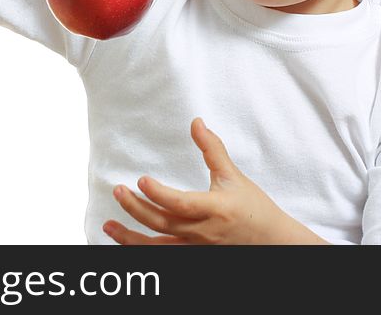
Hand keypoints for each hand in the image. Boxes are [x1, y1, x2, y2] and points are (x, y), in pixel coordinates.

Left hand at [103, 118, 328, 244]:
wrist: (271, 243)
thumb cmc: (253, 207)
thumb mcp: (234, 176)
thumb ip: (212, 149)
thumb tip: (196, 123)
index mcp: (215, 208)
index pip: (182, 204)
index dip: (160, 194)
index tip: (141, 180)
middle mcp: (203, 232)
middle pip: (163, 223)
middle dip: (137, 209)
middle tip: (118, 191)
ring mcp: (196, 249)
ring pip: (157, 247)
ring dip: (130, 238)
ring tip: (109, 225)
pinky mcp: (192, 257)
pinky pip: (162, 257)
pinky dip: (141, 250)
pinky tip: (124, 241)